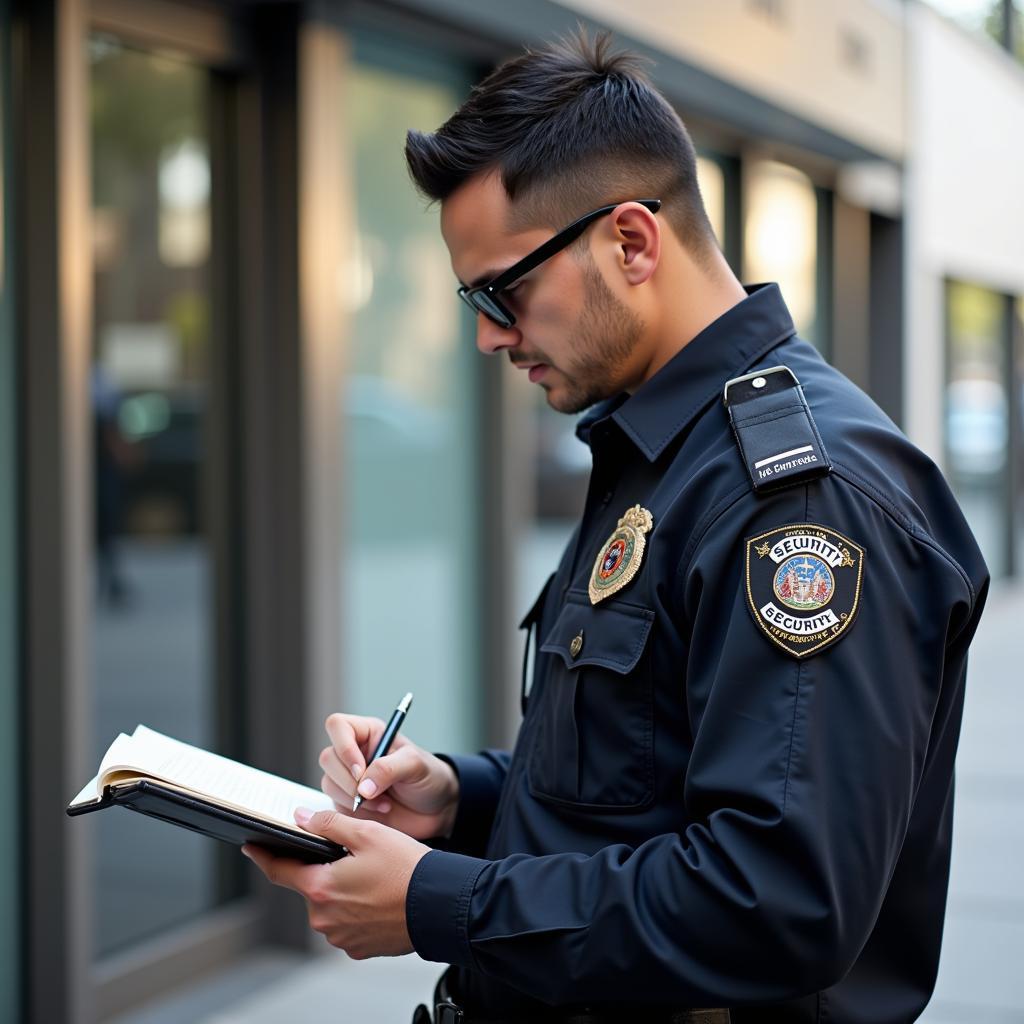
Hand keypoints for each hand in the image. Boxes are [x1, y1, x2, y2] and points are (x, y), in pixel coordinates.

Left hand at [242, 807, 430, 958]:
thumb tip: (300, 819)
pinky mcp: (359, 948)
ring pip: (331, 904)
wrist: (440, 906)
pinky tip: (380, 897)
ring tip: (375, 877)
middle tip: (356, 856)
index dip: (264, 856)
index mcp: (321, 888)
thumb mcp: (367, 834)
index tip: (251, 847)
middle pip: (312, 886)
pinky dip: (358, 908)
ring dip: (344, 890)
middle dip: (326, 869)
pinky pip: (348, 923)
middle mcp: (324, 918)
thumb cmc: (406, 868)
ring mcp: (341, 937)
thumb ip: (328, 824)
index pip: (280, 871)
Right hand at [319, 713, 459, 840]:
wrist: (436, 808)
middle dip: (349, 780)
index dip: (343, 747)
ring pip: (328, 783)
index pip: (338, 726)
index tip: (361, 770)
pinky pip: (336, 806)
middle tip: (371, 792)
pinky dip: (356, 813)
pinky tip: (379, 812)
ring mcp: (348, 778)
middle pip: (328, 758)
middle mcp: (354, 753)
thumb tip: (362, 787)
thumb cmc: (429, 776)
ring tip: (384, 803)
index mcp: (369, 733)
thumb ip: (389, 769)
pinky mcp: (347, 802)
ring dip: (353, 798)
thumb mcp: (416, 764)